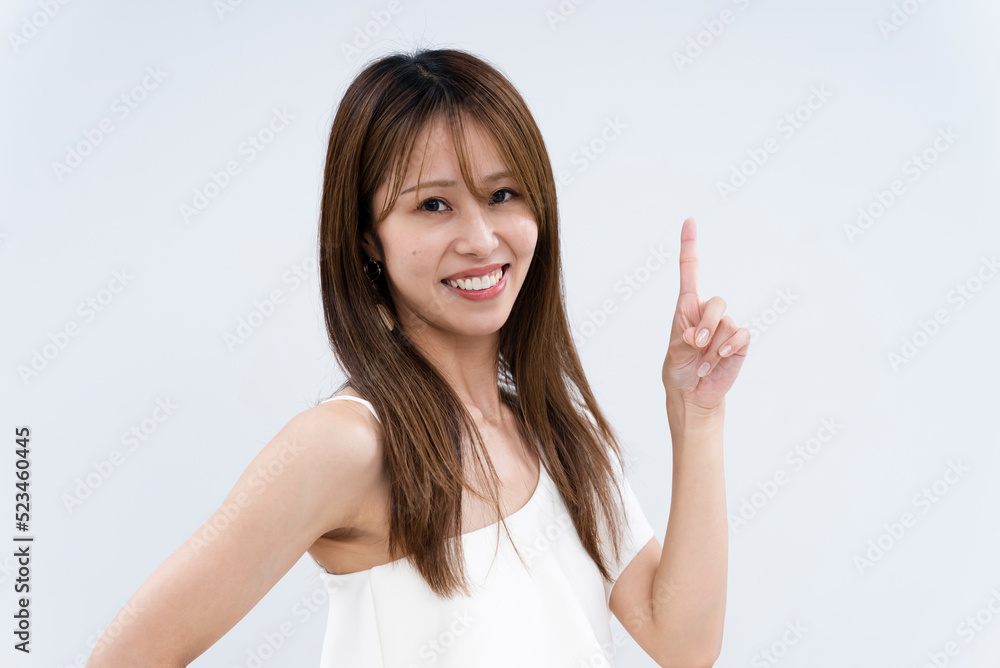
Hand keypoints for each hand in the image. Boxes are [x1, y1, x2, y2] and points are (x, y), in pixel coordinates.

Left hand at [661, 217, 750, 413]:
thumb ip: (684, 341)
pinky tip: (719, 359)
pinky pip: (740, 335)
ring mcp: (725, 327)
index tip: (690, 221)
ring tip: (703, 362)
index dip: (690, 247)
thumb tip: (699, 335)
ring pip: (726, 321)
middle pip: (715, 301)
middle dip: (705, 324)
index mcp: (686, 309)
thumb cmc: (679, 371)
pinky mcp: (739, 342)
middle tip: (694, 345)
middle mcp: (707, 313)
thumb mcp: (674, 354)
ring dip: (712, 343)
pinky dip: (728, 346)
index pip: (690, 272)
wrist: (693, 395)